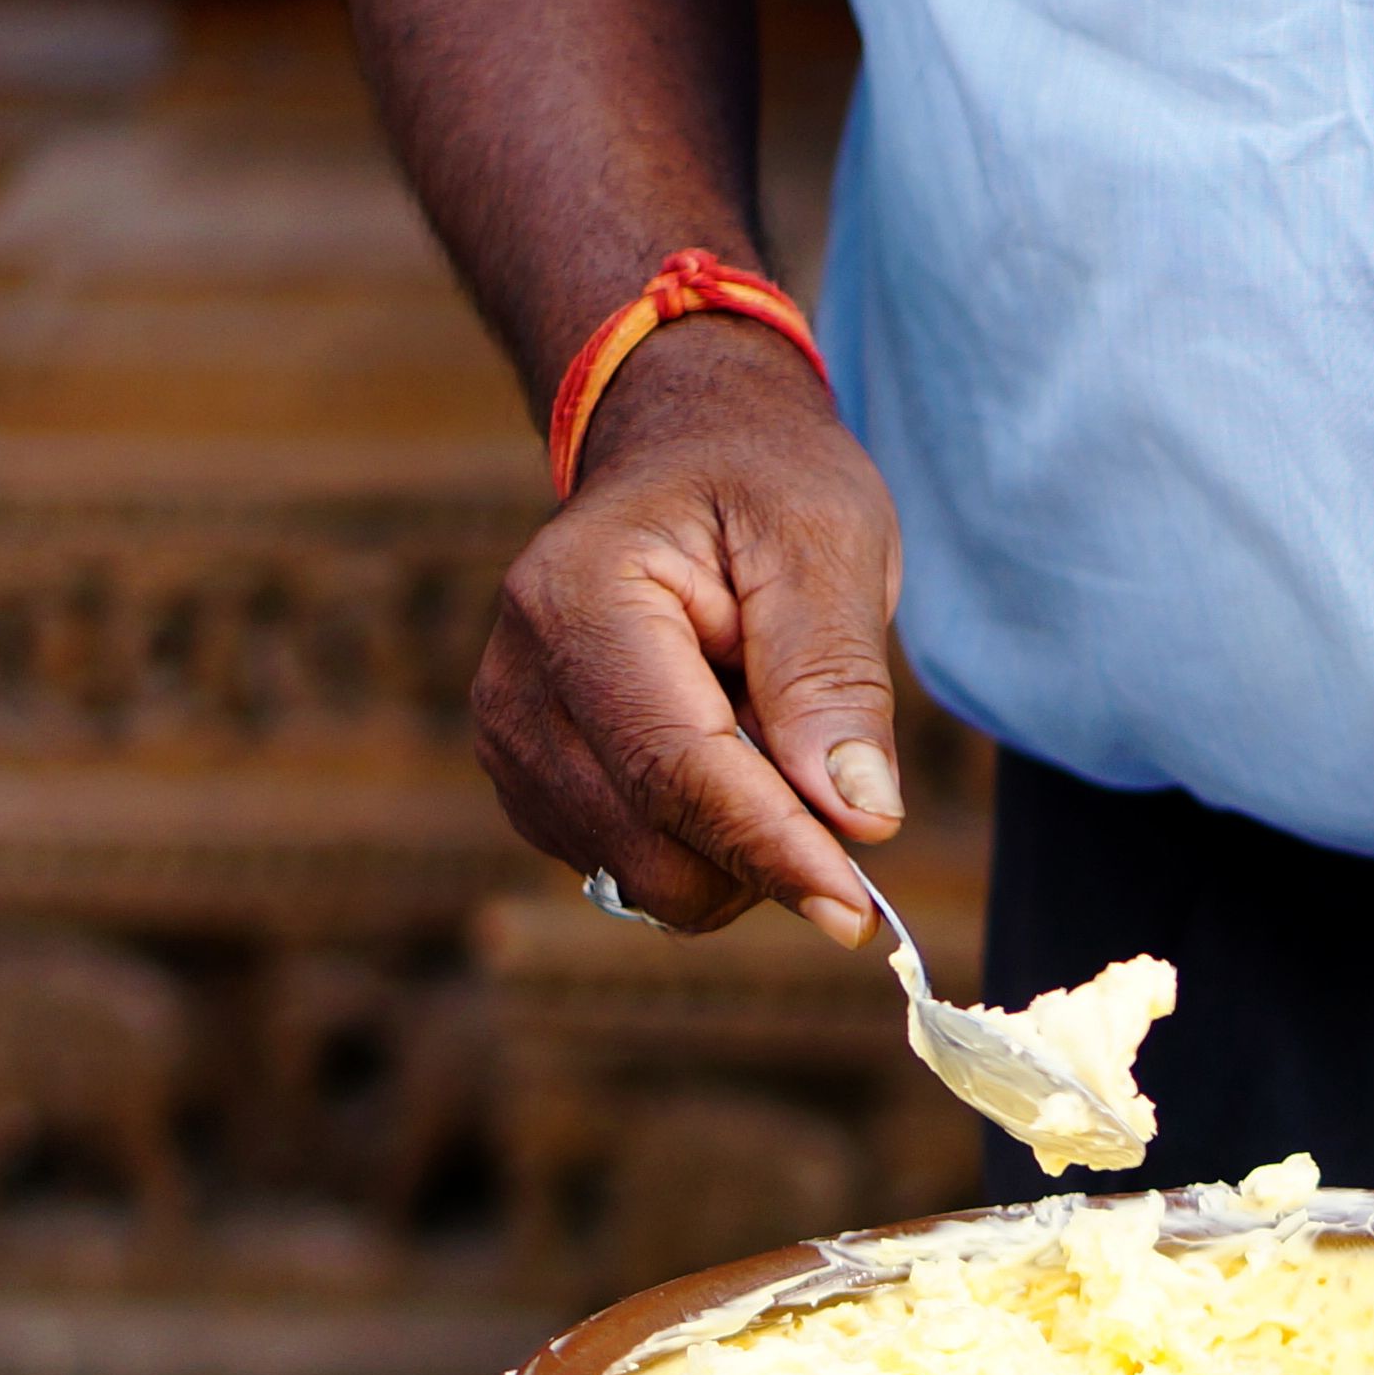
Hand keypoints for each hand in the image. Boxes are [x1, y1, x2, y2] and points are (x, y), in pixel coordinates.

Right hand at [473, 315, 905, 945]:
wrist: (684, 459)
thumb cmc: (762, 486)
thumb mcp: (826, 542)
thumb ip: (834, 679)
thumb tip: (859, 819)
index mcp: (575, 601)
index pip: (676, 770)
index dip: (773, 851)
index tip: (858, 916)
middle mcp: (519, 687)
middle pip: (657, 850)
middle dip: (764, 847)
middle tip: (822, 751)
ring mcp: (514, 749)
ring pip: (650, 881)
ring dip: (739, 844)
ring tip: (760, 724)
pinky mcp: (535, 794)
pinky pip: (641, 875)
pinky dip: (708, 846)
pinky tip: (723, 752)